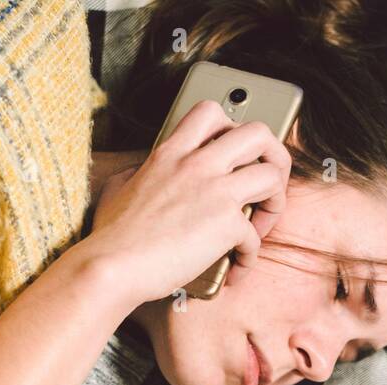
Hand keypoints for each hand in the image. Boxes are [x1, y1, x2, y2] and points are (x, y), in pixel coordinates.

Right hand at [75, 98, 291, 305]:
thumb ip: (136, 175)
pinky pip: (257, 237)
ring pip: (272, 176)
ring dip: (275, 203)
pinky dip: (251, 257)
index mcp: (171, 152)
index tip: (234, 156)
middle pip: (259, 133)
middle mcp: (197, 164)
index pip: (212, 113)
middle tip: (267, 184)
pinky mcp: (226, 223)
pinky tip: (235, 269)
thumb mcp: (118, 188)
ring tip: (259, 226)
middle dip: (274, 156)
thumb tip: (137, 177)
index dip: (233, 130)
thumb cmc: (112, 237)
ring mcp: (215, 190)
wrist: (113, 266)